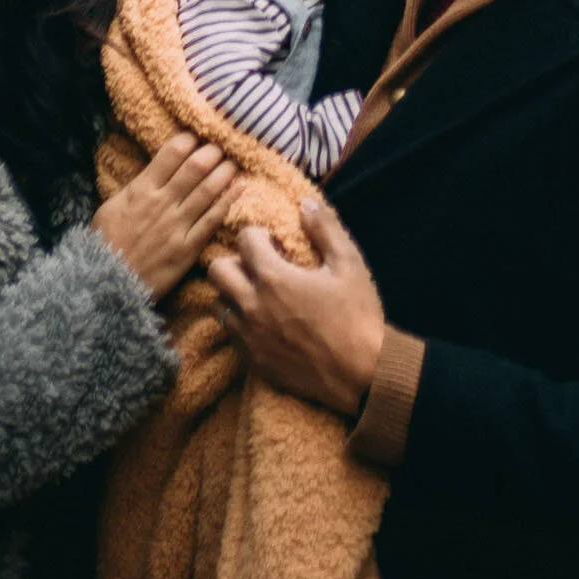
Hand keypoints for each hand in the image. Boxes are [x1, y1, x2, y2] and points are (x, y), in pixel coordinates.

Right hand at [92, 133, 235, 301]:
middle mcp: (162, 203)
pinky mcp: (187, 248)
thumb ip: (136, 187)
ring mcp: (177, 226)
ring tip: (233, 162)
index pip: (173, 152)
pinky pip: (213, 220)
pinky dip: (228, 201)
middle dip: (213, 151)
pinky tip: (240, 188)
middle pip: (196, 166)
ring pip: (208, 190)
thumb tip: (156, 170)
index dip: (190, 140)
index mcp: (141, 189)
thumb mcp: (111, 207)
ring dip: (225, 171)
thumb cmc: (105, 245)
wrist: (106, 286)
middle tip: (221, 146)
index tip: (198, 137)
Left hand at [208, 193, 385, 417]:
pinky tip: (264, 321)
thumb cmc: (357, 315)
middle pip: (217, 271)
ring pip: (218, 303)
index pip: (244, 240)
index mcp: (274, 278)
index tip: (276, 243)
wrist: (361, 375)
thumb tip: (306, 203)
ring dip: (233, 292)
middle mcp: (252, 306)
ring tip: (260, 294)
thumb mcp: (349, 263)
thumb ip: (325, 228)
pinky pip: (229, 333)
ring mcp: (249, 337)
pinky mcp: (252, 362)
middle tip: (260, 266)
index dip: (259, 235)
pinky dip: (239, 322)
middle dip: (235, 261)